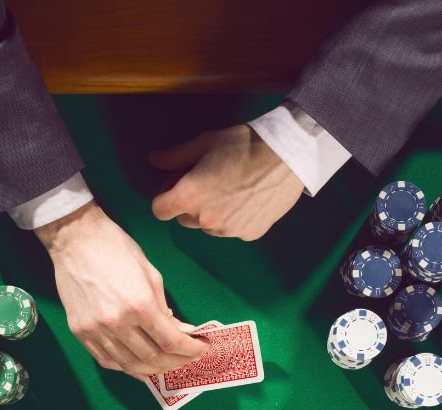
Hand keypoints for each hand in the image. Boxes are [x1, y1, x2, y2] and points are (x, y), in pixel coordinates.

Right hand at [35, 201, 208, 375]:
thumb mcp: (150, 274)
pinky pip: (107, 361)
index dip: (190, 350)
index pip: (171, 341)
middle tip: (188, 358)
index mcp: (139, 304)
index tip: (201, 348)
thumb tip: (180, 330)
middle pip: (153, 358)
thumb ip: (165, 307)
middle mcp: (117, 323)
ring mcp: (96, 331)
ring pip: (130, 365)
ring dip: (153, 370)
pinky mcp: (80, 332)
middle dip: (177, 362)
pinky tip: (140, 365)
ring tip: (167, 365)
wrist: (74, 239)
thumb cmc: (116, 249)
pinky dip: (127, 367)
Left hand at [149, 125, 304, 240]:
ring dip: (212, 212)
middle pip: (183, 219)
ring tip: (231, 188)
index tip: (179, 183)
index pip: (159, 210)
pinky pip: (233, 229)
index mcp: (189, 197)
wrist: (288, 154)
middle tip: (208, 180)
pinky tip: (248, 197)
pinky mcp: (250, 234)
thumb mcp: (205, 143)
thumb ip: (175, 156)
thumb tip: (153, 159)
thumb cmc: (244, 144)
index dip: (165, 195)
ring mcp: (229, 230)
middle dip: (190, 203)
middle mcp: (206, 220)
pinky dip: (235, 218)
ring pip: (209, 226)